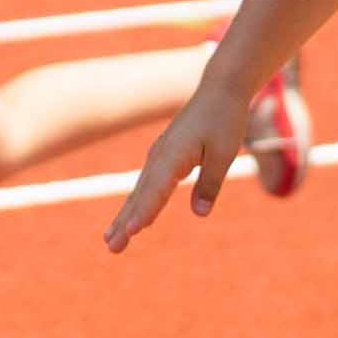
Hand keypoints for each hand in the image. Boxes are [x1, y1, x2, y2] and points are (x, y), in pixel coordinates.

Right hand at [103, 88, 239, 252]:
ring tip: (112, 239)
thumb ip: (210, 184)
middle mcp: (160, 156)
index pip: (156, 190)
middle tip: (112, 247)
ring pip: (139, 192)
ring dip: (126, 216)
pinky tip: (135, 219)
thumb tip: (199, 213)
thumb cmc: (224, 119)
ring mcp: (159, 156)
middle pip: (140, 195)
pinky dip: (138, 203)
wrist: (219, 89)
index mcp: (174, 155)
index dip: (144, 212)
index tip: (131, 232)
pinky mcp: (164, 156)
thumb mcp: (224, 153)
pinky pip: (147, 184)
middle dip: (124, 223)